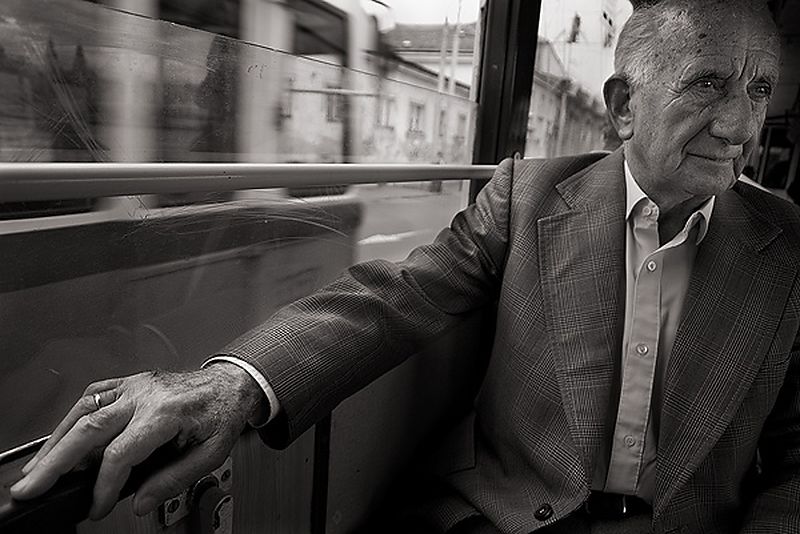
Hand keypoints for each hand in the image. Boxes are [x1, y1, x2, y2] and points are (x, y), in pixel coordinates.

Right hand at [9, 363, 264, 519]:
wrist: (230, 384)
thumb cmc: (222, 415)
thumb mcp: (210, 454)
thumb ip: (174, 479)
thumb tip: (140, 501)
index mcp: (167, 412)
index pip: (121, 452)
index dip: (104, 485)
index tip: (97, 506)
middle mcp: (146, 394)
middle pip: (90, 428)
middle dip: (56, 461)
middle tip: (32, 487)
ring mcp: (135, 385)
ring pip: (84, 410)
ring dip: (56, 441)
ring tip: (37, 469)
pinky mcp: (129, 382)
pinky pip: (92, 396)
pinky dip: (71, 419)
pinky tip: (61, 439)